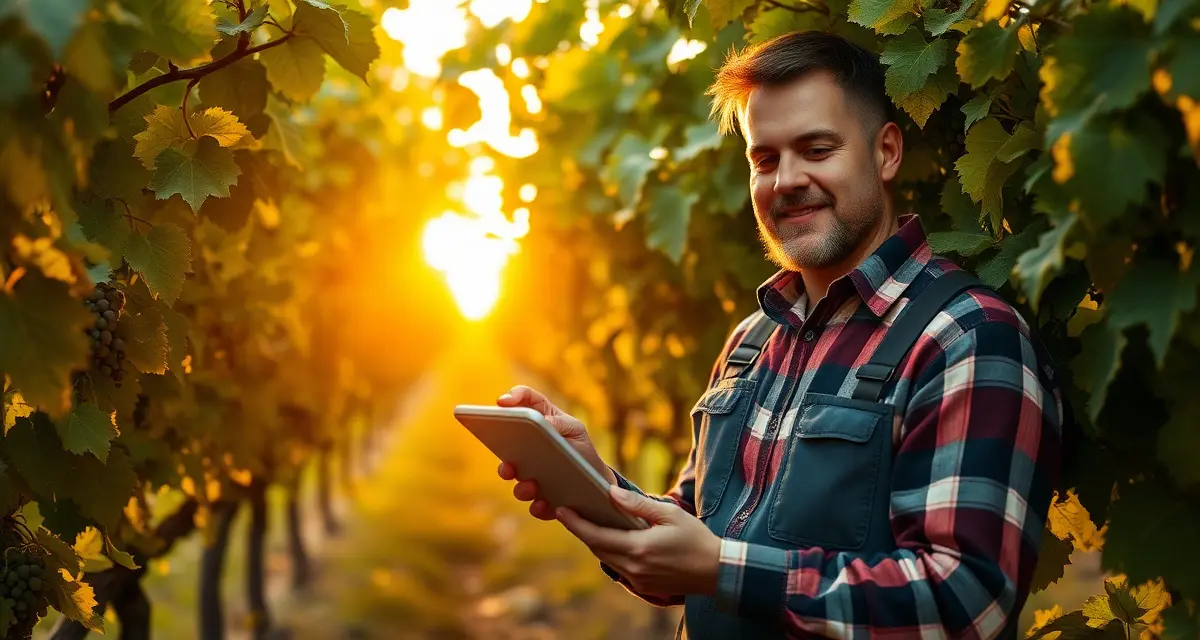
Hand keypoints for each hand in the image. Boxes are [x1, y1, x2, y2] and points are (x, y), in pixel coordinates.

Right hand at [496, 385, 616, 520]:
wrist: (597, 485)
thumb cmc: (583, 452)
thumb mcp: (577, 432)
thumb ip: (561, 424)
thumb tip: (543, 421)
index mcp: (540, 422)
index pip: (524, 401)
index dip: (512, 396)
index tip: (502, 403)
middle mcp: (527, 447)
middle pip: (507, 440)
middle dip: (502, 445)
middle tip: (505, 450)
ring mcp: (527, 473)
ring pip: (514, 477)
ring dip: (520, 483)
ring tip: (532, 484)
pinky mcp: (537, 497)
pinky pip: (533, 503)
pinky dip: (538, 505)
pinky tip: (546, 503)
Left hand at [557, 484, 720, 597]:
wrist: (716, 571)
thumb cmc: (695, 539)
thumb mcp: (670, 514)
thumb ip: (638, 505)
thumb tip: (611, 494)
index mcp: (638, 548)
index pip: (597, 535)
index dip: (576, 523)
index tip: (561, 511)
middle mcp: (633, 567)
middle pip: (597, 548)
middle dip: (582, 531)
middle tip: (570, 513)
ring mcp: (637, 580)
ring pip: (606, 559)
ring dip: (596, 542)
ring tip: (587, 524)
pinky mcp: (643, 587)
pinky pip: (619, 568)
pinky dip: (611, 553)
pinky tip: (613, 540)